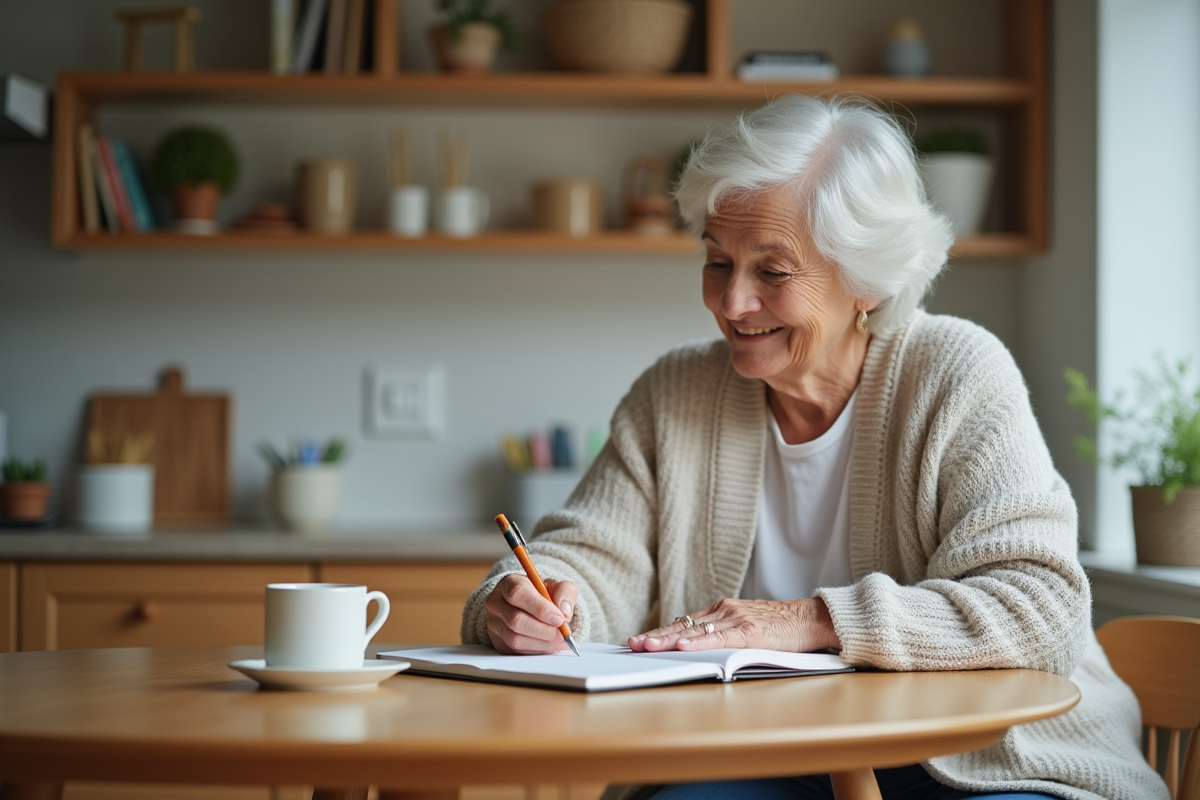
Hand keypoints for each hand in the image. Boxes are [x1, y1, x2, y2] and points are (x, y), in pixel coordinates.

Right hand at [484, 574, 578, 654]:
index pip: (518, 593)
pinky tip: (551, 645)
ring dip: (542, 643)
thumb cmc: (543, 595)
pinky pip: (517, 651)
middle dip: (543, 630)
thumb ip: (564, 592)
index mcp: (509, 583)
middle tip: (562, 634)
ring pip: (515, 638)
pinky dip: (537, 650)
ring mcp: (494, 624)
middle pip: (515, 620)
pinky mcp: (498, 642)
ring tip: (560, 640)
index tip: (559, 618)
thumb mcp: (557, 586)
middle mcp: (496, 603)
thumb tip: (564, 611)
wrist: (532, 608)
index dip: (540, 608)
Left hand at [627, 597, 839, 652]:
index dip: (659, 632)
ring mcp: (736, 618)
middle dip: (655, 636)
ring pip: (696, 630)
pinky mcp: (750, 630)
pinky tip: (683, 645)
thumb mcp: (744, 628)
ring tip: (647, 646)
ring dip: (668, 639)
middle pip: (683, 624)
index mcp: (721, 611)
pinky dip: (700, 642)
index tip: (638, 641)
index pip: (683, 622)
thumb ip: (721, 635)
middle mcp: (724, 610)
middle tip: (632, 644)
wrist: (811, 619)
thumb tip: (693, 650)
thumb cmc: (780, 628)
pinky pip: (719, 637)